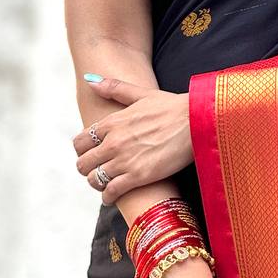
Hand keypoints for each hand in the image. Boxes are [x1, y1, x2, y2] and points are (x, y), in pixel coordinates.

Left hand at [72, 76, 193, 204]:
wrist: (197, 121)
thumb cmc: (173, 107)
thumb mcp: (142, 93)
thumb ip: (114, 88)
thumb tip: (90, 80)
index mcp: (112, 122)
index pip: (80, 142)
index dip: (82, 151)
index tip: (91, 154)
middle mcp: (113, 142)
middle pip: (82, 163)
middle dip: (87, 169)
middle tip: (98, 170)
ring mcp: (125, 160)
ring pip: (94, 179)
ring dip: (97, 184)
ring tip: (106, 184)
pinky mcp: (139, 176)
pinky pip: (112, 192)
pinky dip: (109, 197)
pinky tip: (113, 196)